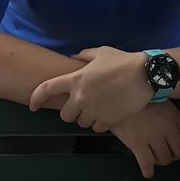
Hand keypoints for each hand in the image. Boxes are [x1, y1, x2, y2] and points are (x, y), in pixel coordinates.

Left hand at [29, 47, 155, 130]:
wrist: (146, 75)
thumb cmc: (123, 61)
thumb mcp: (101, 52)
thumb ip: (83, 55)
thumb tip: (72, 58)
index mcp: (76, 79)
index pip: (47, 89)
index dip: (36, 98)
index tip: (33, 106)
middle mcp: (81, 97)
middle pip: (65, 115)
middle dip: (72, 111)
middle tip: (84, 105)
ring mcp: (94, 110)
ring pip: (81, 123)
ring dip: (87, 118)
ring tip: (100, 107)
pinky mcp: (108, 120)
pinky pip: (96, 128)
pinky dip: (100, 123)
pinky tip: (109, 113)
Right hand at [110, 101, 179, 177]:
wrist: (118, 93)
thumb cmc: (139, 97)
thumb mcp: (163, 103)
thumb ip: (173, 118)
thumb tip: (177, 133)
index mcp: (175, 117)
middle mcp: (166, 128)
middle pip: (179, 152)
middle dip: (174, 154)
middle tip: (166, 152)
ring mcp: (152, 137)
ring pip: (165, 160)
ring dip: (160, 161)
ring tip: (154, 156)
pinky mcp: (137, 143)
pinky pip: (147, 164)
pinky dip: (148, 170)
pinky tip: (147, 171)